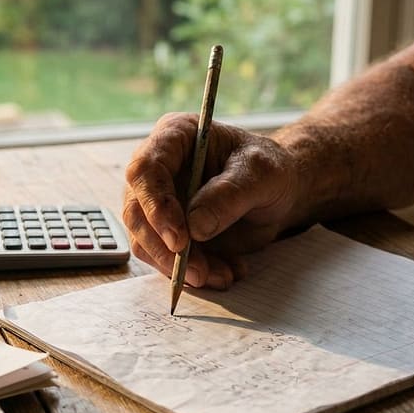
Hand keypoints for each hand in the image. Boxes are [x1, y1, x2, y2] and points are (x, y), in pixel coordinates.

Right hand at [122, 112, 299, 288]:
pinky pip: (163, 259)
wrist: (277, 194)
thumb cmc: (267, 170)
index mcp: (174, 137)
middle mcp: (157, 170)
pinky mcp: (165, 231)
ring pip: (145, 241)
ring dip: (180, 267)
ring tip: (222, 275)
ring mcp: (157, 202)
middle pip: (135, 211)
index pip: (145, 169)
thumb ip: (230, 194)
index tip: (179, 239)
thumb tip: (195, 226)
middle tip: (198, 272)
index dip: (155, 205)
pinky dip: (189, 274)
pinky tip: (224, 272)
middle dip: (164, 248)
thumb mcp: (262, 174)